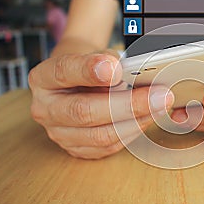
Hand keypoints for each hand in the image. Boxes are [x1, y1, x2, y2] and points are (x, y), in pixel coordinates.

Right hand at [29, 51, 173, 158]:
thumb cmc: (87, 66)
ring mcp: (59, 133)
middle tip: (159, 96)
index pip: (64, 72)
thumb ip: (109, 62)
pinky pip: (107, 147)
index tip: (116, 69)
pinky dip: (131, 133)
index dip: (90, 70)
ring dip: (136, 121)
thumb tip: (130, 75)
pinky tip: (147, 119)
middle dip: (128, 105)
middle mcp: (45, 109)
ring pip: (99, 135)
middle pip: (84, 111)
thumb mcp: (95, 54)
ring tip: (159, 107)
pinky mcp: (76, 148)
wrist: (77, 82)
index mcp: (44, 78)